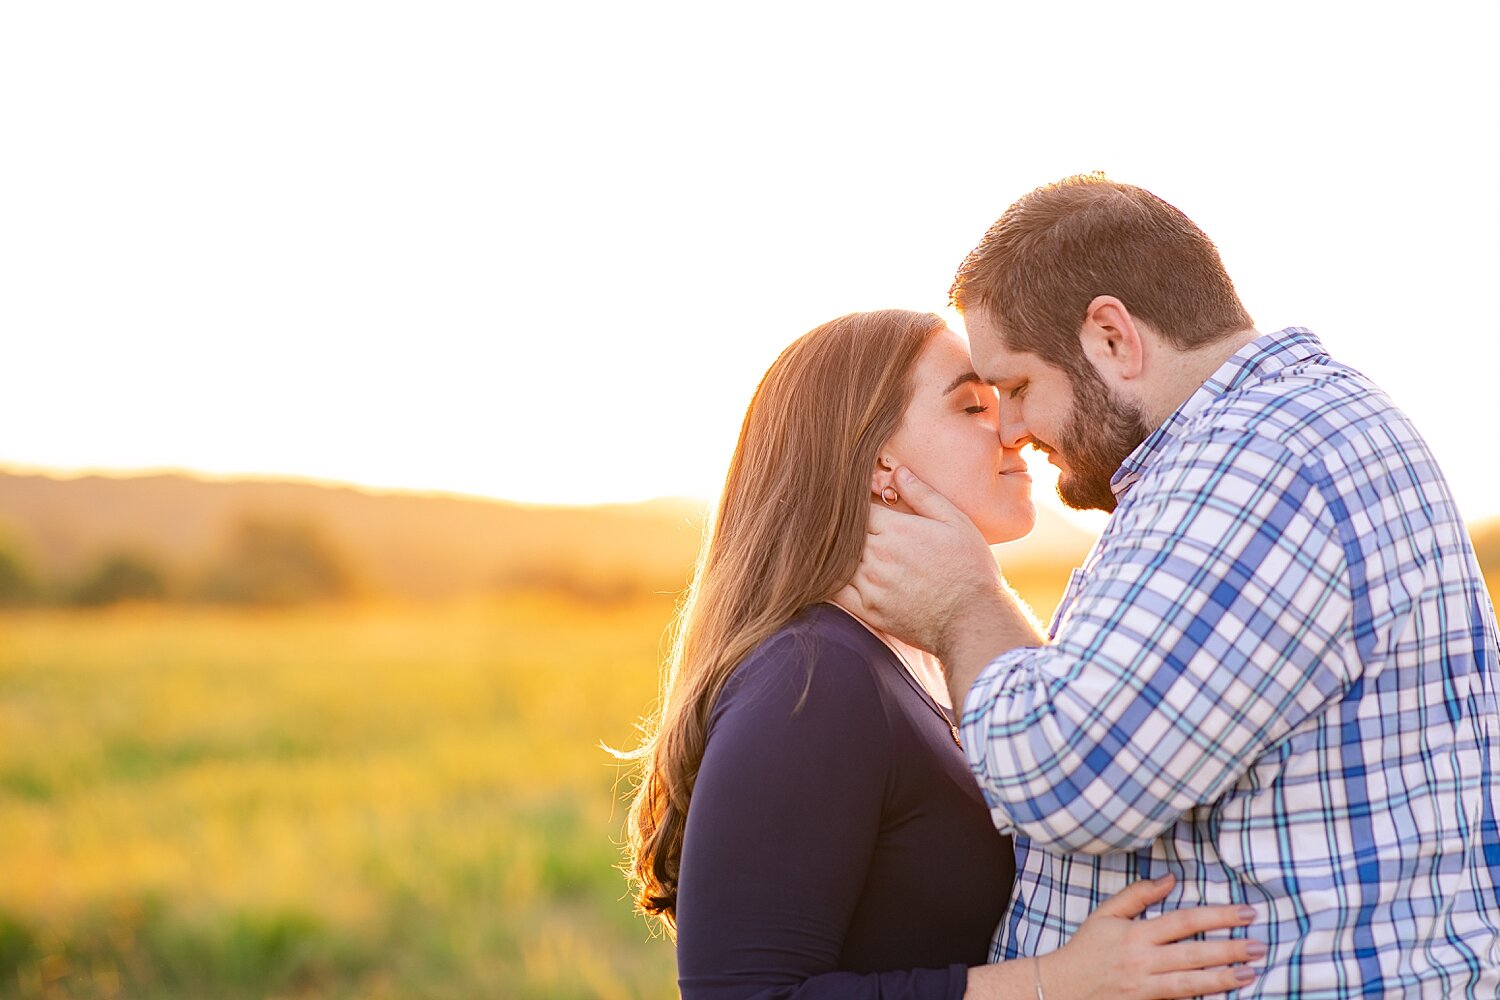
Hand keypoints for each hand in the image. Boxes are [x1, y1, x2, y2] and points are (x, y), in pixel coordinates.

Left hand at [835, 466, 1005, 654]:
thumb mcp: (955, 521)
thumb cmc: (969, 567)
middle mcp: (877, 555)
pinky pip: (836, 592)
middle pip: (846, 533)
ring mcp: (870, 584)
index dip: (858, 505)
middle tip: (840, 522)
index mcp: (895, 529)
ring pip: (838, 560)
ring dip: (836, 552)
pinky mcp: (869, 611)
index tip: (857, 505)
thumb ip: (923, 495)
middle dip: (845, 527)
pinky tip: (830, 574)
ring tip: (836, 546)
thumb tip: (898, 472)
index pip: (859, 508)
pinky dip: (830, 580)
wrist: (972, 618)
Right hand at [1039, 874, 1260, 998]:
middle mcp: (1142, 961)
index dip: (1217, 916)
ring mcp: (1144, 988)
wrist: (1062, 988)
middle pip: (1193, 953)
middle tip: (1259, 944)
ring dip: (1222, 978)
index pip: (1184, 921)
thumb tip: (1171, 878)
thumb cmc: (1087, 949)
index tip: (1246, 912)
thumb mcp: (1106, 914)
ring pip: (1190, 983)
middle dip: (1228, 948)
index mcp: (1136, 934)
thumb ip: (1138, 894)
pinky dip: (1201, 999)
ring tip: (1250, 972)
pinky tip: (1223, 996)